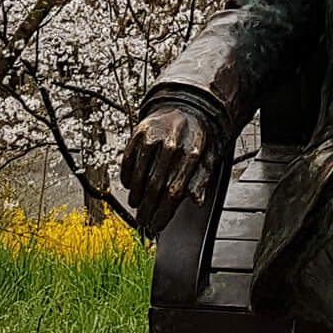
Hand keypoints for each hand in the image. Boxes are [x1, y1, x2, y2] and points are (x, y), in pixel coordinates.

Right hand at [120, 107, 215, 237]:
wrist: (186, 107)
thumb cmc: (196, 139)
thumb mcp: (206, 158)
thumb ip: (201, 179)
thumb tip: (197, 202)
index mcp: (193, 153)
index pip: (175, 190)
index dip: (164, 211)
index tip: (157, 225)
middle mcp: (173, 144)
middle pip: (156, 185)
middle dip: (148, 208)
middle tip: (143, 221)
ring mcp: (155, 137)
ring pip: (140, 174)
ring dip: (136, 195)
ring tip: (136, 206)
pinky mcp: (139, 131)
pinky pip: (128, 159)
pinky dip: (127, 176)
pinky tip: (129, 187)